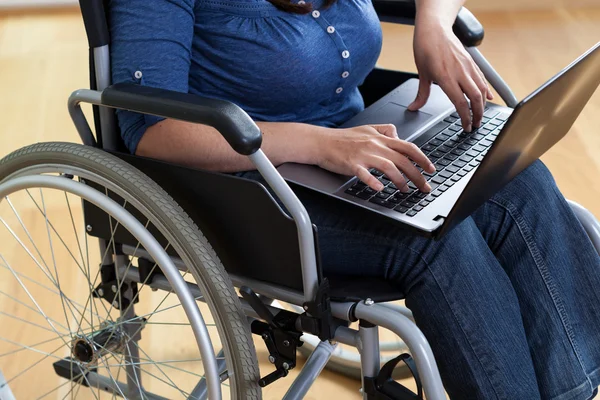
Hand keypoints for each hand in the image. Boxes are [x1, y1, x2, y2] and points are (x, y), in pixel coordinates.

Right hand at [315, 124, 435, 191]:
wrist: (321, 142)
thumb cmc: (342, 138)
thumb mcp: (367, 128)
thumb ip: (384, 130)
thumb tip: (398, 135)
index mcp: (380, 137)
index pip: (408, 147)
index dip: (422, 158)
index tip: (431, 169)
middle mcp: (375, 145)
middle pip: (403, 160)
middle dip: (417, 175)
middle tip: (424, 187)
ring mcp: (363, 154)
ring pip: (389, 167)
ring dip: (400, 181)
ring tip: (405, 190)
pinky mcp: (351, 164)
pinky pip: (364, 174)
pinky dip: (374, 182)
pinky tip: (380, 188)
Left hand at [408, 18, 493, 130]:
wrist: (434, 29)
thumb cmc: (426, 49)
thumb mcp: (422, 74)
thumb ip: (421, 94)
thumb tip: (413, 108)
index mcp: (446, 77)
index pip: (459, 103)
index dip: (465, 118)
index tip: (466, 127)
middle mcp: (460, 72)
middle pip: (475, 98)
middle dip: (478, 114)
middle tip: (476, 125)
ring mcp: (468, 66)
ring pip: (482, 89)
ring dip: (483, 105)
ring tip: (480, 115)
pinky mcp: (472, 62)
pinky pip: (482, 79)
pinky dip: (486, 90)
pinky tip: (488, 98)